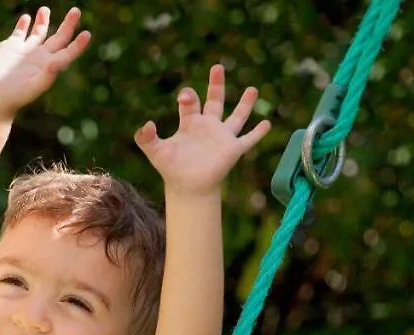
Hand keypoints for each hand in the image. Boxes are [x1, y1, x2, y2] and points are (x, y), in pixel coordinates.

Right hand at [0, 7, 90, 119]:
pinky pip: (19, 32)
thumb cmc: (14, 97)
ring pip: (39, 32)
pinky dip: (23, 24)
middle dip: (68, 25)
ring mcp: (25, 51)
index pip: (68, 53)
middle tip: (76, 11)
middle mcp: (40, 58)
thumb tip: (58, 62)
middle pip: (59, 38)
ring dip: (43, 20)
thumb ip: (48, 75)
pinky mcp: (10, 47)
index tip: (87, 34)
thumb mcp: (33, 87)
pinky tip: (26, 18)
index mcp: (49, 67)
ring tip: (45, 9)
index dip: (78, 45)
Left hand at [135, 64, 270, 194]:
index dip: (188, 97)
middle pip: (214, 100)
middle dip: (215, 84)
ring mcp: (222, 137)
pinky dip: (258, 133)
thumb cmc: (172, 169)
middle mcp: (208, 126)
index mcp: (190, 123)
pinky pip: (248, 139)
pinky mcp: (233, 149)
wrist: (187, 188)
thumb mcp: (156, 152)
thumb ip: (147, 139)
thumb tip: (146, 125)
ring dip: (245, 104)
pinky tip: (267, 123)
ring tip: (252, 89)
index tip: (185, 97)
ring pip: (237, 116)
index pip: (190, 103)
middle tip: (217, 66)